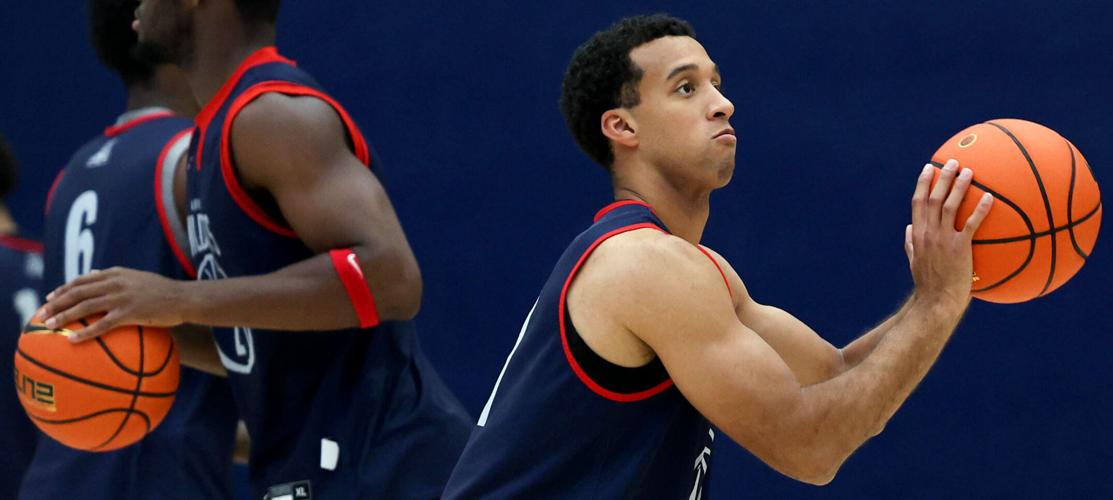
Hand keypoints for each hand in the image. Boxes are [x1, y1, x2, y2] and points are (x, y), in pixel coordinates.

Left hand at [40, 267, 188, 342]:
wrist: (184, 298)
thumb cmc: (164, 291)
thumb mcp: (138, 278)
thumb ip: (116, 278)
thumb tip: (94, 275)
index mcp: (117, 273)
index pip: (83, 279)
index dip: (64, 289)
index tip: (50, 298)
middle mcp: (116, 282)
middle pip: (78, 292)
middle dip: (57, 303)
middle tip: (41, 314)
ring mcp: (122, 297)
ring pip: (85, 306)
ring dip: (64, 316)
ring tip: (49, 326)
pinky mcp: (130, 312)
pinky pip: (103, 324)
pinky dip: (86, 332)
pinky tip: (73, 340)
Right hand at [905, 159, 993, 308]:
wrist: (936, 301)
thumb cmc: (928, 284)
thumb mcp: (914, 261)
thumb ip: (910, 243)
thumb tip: (908, 228)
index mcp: (917, 234)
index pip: (918, 202)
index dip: (923, 183)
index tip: (928, 168)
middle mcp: (928, 232)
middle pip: (933, 198)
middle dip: (942, 177)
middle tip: (952, 161)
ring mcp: (942, 239)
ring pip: (950, 206)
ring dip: (959, 186)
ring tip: (969, 171)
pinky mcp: (959, 248)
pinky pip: (971, 224)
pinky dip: (980, 210)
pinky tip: (989, 197)